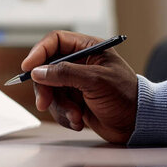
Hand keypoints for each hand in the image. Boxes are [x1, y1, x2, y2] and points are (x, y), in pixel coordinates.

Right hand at [21, 31, 137, 143]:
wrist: (138, 124)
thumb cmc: (126, 97)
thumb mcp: (96, 81)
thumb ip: (65, 74)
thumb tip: (38, 71)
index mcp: (88, 49)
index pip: (55, 41)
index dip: (39, 52)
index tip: (28, 68)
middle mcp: (80, 64)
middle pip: (46, 69)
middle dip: (45, 89)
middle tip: (44, 103)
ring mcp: (75, 83)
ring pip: (50, 91)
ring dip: (59, 107)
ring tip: (75, 116)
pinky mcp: (74, 102)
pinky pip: (57, 107)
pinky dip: (64, 116)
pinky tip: (79, 121)